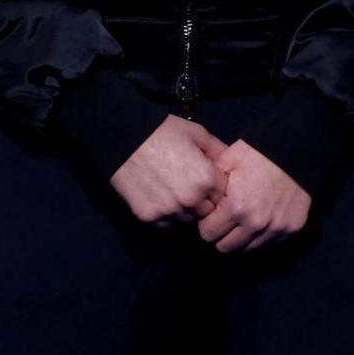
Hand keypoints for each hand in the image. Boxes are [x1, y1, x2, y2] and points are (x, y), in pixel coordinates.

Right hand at [108, 115, 227, 224]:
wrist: (122, 137)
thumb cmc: (161, 131)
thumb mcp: (196, 133)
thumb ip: (219, 150)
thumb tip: (231, 164)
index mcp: (207, 180)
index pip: (224, 195)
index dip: (214, 185)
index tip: (203, 176)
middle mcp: (191, 200)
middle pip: (208, 211)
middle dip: (202, 200)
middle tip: (186, 183)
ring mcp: (169, 211)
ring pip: (187, 219)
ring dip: (184, 209)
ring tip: (172, 189)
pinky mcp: (149, 217)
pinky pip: (166, 223)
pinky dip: (165, 213)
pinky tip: (158, 195)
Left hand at [197, 139, 311, 252]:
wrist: (294, 151)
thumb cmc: (256, 154)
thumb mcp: (225, 162)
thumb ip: (209, 185)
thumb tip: (198, 200)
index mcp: (235, 208)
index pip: (208, 234)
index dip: (205, 224)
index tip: (209, 216)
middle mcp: (256, 224)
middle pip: (226, 247)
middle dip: (220, 235)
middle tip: (222, 221)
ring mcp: (276, 228)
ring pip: (249, 248)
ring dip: (241, 238)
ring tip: (241, 220)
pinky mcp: (292, 228)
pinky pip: (270, 242)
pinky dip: (261, 235)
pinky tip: (259, 219)